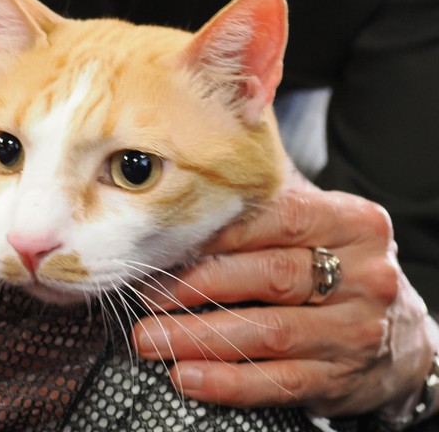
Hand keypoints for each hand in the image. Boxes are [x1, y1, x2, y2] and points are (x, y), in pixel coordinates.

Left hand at [132, 170, 438, 417]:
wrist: (403, 337)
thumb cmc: (341, 263)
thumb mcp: (325, 221)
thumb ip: (273, 199)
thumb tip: (196, 169)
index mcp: (355, 222)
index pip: (283, 218)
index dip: (223, 228)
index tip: (171, 236)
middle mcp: (363, 275)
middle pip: (271, 275)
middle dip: (198, 284)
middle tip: (147, 290)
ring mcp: (355, 331)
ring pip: (268, 332)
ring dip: (199, 336)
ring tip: (150, 337)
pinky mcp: (341, 379)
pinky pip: (277, 382)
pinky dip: (227, 381)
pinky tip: (187, 376)